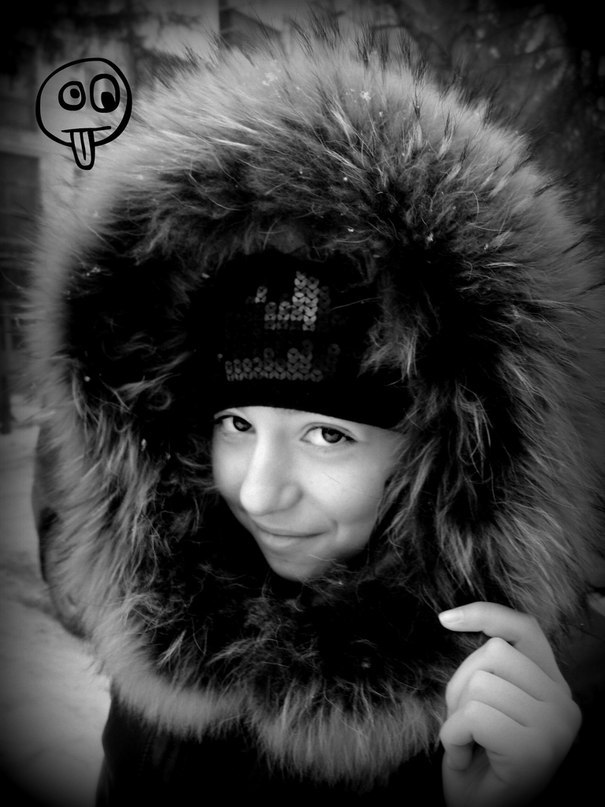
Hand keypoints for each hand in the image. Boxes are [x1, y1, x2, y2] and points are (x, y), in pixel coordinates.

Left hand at [438, 602, 580, 806]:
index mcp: (554, 686)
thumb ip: (488, 665)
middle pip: (493, 652)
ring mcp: (554, 726)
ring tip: (469, 741)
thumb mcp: (485, 700)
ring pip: (480, 682)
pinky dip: (454, 736)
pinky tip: (465, 757)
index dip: (485, 613)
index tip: (445, 619)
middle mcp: (563, 702)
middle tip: (467, 723)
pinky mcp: (535, 748)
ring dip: (456, 713)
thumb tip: (452, 617)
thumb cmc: (479, 757)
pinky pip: (472, 716)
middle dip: (462, 683)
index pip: (524, 628)